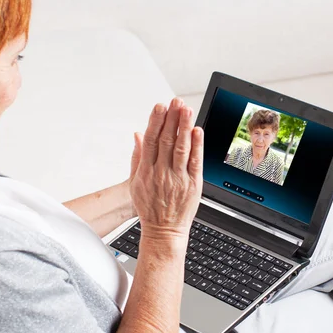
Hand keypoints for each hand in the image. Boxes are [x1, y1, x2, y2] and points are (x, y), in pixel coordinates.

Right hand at [128, 97, 203, 240]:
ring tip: (187, 110)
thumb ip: (137, 157)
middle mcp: (161, 174)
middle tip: (176, 101)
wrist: (164, 231)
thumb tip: (138, 135)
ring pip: (181, 148)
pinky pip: (195, 162)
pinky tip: (197, 131)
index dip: (155, 121)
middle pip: (166, 141)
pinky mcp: (193, 185)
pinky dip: (197, 146)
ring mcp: (178, 179)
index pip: (150, 141)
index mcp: (146, 172)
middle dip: (171, 119)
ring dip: (184, 127)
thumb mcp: (135, 183)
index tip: (160, 106)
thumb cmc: (149, 207)